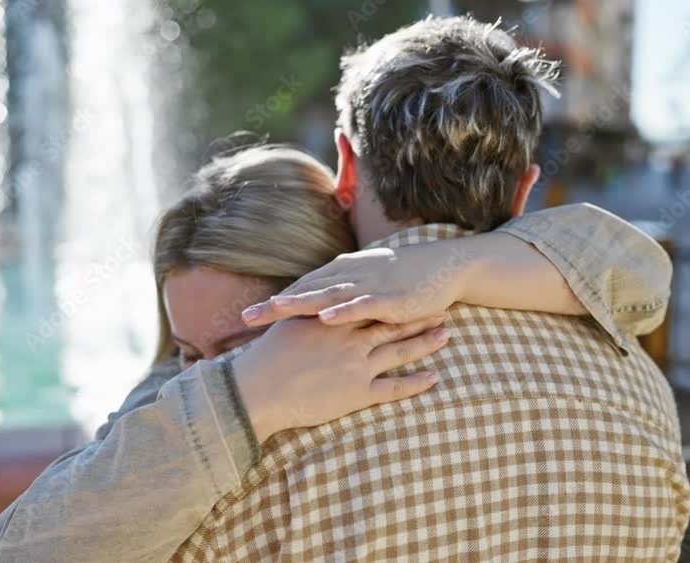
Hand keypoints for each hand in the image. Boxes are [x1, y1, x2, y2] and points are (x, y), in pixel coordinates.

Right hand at [232, 315, 449, 442]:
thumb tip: (313, 305)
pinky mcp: (357, 393)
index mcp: (334, 320)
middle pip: (391, 323)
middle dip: (417, 316)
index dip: (392, 299)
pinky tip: (433, 378)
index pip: (370, 305)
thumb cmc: (267, 357)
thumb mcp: (288, 325)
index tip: (411, 292)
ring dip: (424, 343)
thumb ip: (306, 313)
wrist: (259, 389)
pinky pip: (393, 388)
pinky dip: (415, 383)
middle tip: (440, 308)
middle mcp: (350, 339)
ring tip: (446, 335)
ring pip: (399, 351)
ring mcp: (357, 365)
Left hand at [240, 243, 468, 326]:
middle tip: (246, 319)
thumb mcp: (366, 282)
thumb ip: (341, 290)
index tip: (248, 318)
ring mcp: (369, 286)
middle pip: (305, 291)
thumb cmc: (402, 277)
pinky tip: (325, 317)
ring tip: (275, 310)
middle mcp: (350, 276)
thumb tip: (315, 306)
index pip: (302, 288)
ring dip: (301, 303)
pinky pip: (362, 305)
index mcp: (342, 274)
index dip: (275, 302)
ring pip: (328, 295)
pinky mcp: (389, 298)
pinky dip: (344, 310)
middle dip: (276, 306)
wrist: (443, 266)